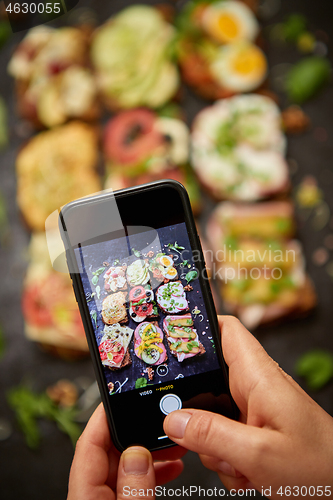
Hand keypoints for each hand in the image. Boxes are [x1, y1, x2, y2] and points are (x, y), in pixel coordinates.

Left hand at [68, 403, 185, 499]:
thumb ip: (135, 490)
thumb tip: (138, 454)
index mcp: (86, 498)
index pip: (88, 446)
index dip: (104, 416)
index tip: (121, 396)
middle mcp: (90, 497)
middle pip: (107, 452)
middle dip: (136, 433)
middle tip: (160, 420)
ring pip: (122, 467)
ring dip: (148, 453)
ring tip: (174, 445)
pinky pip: (130, 484)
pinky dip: (150, 473)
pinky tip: (171, 467)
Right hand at [163, 316, 332, 497]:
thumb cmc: (320, 467)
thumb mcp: (259, 454)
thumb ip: (212, 435)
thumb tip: (173, 420)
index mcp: (258, 377)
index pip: (226, 330)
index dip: (198, 325)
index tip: (169, 337)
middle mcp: (255, 387)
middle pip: (207, 380)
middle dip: (198, 412)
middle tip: (206, 438)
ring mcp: (254, 410)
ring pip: (212, 415)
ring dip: (214, 444)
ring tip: (237, 464)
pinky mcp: (256, 430)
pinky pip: (224, 436)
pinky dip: (227, 458)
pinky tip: (246, 473)